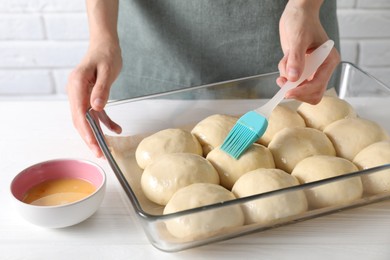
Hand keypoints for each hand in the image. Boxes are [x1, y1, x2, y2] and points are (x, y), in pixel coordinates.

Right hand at [66, 40, 121, 156]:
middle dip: (89, 137)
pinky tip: (116, 129)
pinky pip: (95, 113)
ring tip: (104, 148)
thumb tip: (96, 107)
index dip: (86, 130)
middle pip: (80, 119)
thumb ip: (102, 89)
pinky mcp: (89, 96)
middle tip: (99, 153)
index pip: (79, 112)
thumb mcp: (107, 70)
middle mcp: (75, 91)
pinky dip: (104, 122)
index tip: (93, 143)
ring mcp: (81, 95)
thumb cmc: (106, 54)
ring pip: (86, 119)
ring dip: (95, 134)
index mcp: (77, 84)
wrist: (105, 44)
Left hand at [277, 0, 339, 103]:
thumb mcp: (298, 39)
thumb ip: (296, 59)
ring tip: (284, 63)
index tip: (288, 92)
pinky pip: (292, 81)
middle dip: (296, 91)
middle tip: (283, 85)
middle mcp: (322, 67)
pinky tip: (284, 62)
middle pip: (312, 93)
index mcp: (328, 61)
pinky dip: (284, 75)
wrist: (296, 13)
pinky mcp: (301, 68)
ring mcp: (311, 69)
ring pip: (301, 88)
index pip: (318, 85)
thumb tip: (293, 79)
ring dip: (288, 81)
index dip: (303, 91)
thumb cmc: (302, 21)